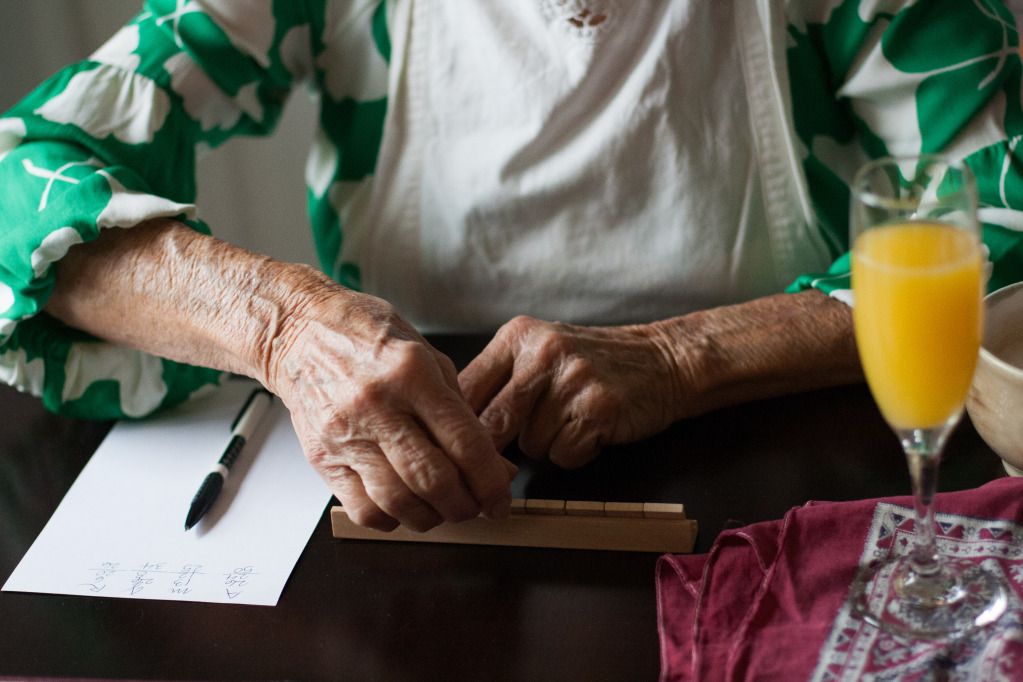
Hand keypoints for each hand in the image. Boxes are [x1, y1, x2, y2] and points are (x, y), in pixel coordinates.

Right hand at [265, 286, 514, 531]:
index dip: (490, 481)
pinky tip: (403, 507)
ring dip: (430, 517)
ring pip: (397, 501)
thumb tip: (493, 466)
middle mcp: (377, 405)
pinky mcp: (322, 457)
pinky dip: (391, 519)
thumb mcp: (427, 356)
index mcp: (411, 375)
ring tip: (442, 509)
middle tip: (475, 507)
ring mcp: (345, 434)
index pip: (463, 442)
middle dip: (465, 505)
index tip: (500, 499)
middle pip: (432, 479)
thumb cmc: (367, 337)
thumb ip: (461, 411)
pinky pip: (362, 508)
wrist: (300, 331)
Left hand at [458, 316, 686, 468]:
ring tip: (568, 423)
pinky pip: (563, 454)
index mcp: (517, 336)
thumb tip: (450, 428)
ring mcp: (572, 379)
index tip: (462, 448)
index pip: (466, 391)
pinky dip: (574, 453)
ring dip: (546, 446)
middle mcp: (542, 352)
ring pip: (530, 445)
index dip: (461, 428)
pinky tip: (590, 431)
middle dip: (497, 449)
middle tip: (502, 460)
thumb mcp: (540, 353)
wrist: (664, 360)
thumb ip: (499, 380)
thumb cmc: (592, 364)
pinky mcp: (598, 408)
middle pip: (493, 423)